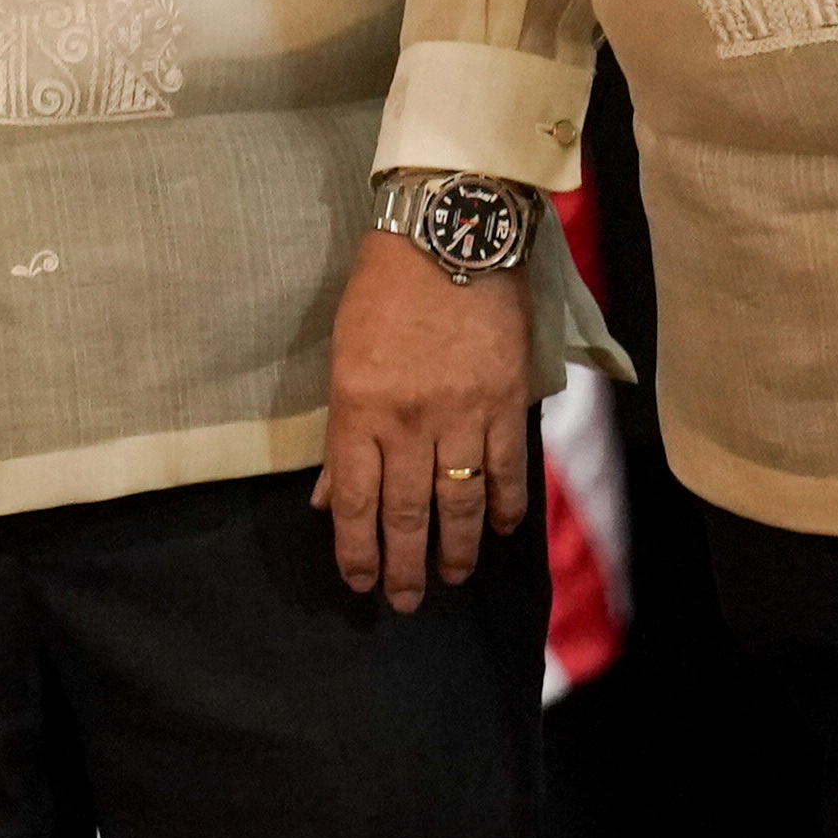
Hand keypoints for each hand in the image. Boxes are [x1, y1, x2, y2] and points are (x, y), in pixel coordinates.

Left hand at [316, 224, 527, 604]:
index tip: (358, 582)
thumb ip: (341, 433)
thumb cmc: (383, 290)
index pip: (355, 499)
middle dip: (404, 566)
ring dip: (457, 549)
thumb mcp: (343, 355)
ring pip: (460, 502)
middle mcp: (409, 422)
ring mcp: (463, 415)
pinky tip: (501, 531)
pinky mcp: (507, 402)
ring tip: (453, 578)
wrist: (449, 235)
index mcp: (359, 408)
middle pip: (406, 513)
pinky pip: (507, 469)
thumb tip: (329, 497)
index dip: (355, 549)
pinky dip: (506, 506)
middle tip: (405, 602)